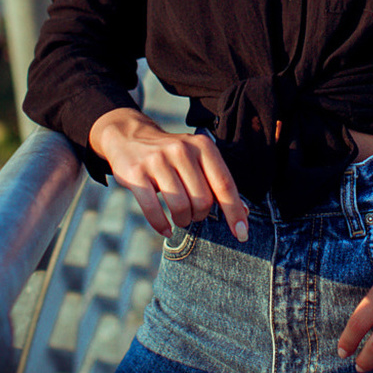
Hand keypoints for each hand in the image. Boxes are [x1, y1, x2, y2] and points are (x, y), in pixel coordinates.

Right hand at [89, 107, 249, 240]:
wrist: (128, 137)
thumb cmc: (171, 156)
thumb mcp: (197, 159)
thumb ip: (218, 183)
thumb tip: (243, 214)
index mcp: (202, 146)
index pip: (224, 184)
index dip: (234, 212)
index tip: (242, 234)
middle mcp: (181, 150)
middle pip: (203, 200)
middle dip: (200, 216)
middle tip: (193, 214)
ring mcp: (157, 161)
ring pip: (181, 207)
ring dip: (183, 221)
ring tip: (180, 218)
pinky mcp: (136, 174)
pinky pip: (154, 210)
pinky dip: (162, 226)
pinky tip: (166, 229)